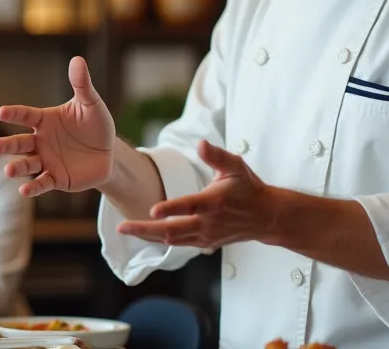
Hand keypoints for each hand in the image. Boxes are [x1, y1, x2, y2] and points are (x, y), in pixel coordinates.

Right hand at [0, 56, 114, 196]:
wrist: (109, 153)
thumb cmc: (96, 125)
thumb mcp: (91, 104)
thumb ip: (82, 84)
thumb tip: (77, 60)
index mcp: (45, 120)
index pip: (26, 115)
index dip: (14, 114)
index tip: (1, 112)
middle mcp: (40, 141)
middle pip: (20, 142)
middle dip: (7, 145)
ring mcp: (46, 160)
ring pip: (27, 164)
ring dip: (17, 167)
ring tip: (8, 171)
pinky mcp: (56, 178)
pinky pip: (42, 183)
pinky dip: (33, 188)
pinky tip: (24, 191)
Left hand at [117, 139, 271, 248]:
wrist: (266, 217)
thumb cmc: (248, 188)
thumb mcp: (236, 166)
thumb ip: (217, 155)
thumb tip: (201, 144)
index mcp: (214, 202)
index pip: (189, 206)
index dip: (171, 209)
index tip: (152, 210)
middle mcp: (208, 222)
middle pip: (173, 230)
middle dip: (145, 229)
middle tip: (122, 227)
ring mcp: (206, 235)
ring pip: (172, 239)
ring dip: (148, 236)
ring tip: (126, 230)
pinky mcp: (205, 243)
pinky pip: (179, 243)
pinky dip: (160, 239)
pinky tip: (143, 234)